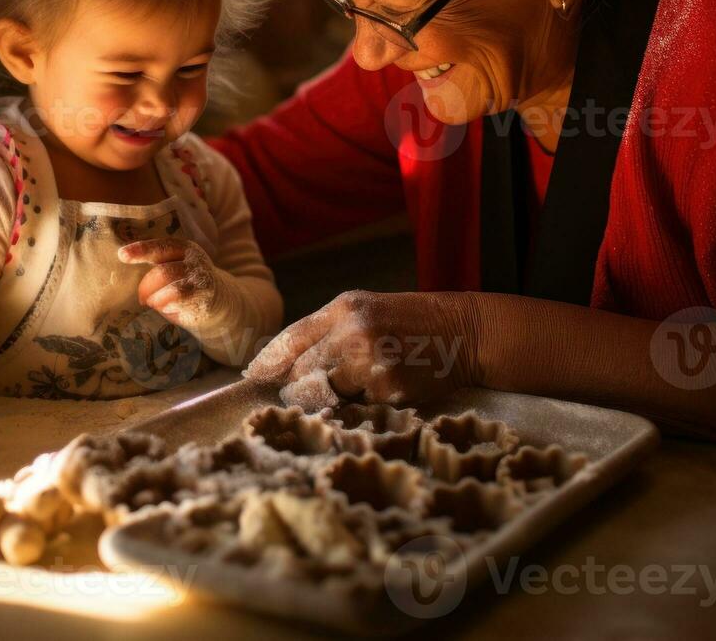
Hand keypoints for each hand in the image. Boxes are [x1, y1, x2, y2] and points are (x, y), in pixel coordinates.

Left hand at [118, 237, 224, 330]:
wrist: (221, 301)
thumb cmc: (187, 286)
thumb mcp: (173, 271)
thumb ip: (156, 271)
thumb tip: (128, 281)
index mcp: (182, 248)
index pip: (160, 247)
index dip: (141, 250)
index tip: (122, 255)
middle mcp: (193, 259)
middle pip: (162, 272)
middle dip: (146, 288)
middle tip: (142, 299)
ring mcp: (201, 276)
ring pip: (171, 287)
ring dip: (156, 298)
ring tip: (155, 304)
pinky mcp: (205, 293)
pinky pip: (179, 297)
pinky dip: (168, 304)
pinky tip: (170, 308)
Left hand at [244, 290, 477, 404]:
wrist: (464, 332)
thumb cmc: (408, 321)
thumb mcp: (364, 309)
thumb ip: (325, 331)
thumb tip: (282, 365)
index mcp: (344, 308)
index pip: (291, 338)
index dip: (267, 361)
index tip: (251, 375)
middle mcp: (354, 334)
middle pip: (301, 372)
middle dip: (295, 385)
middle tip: (297, 391)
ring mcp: (371, 364)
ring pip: (326, 394)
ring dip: (329, 397)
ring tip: (352, 386)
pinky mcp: (389, 391)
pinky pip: (356, 407)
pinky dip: (360, 404)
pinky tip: (379, 390)